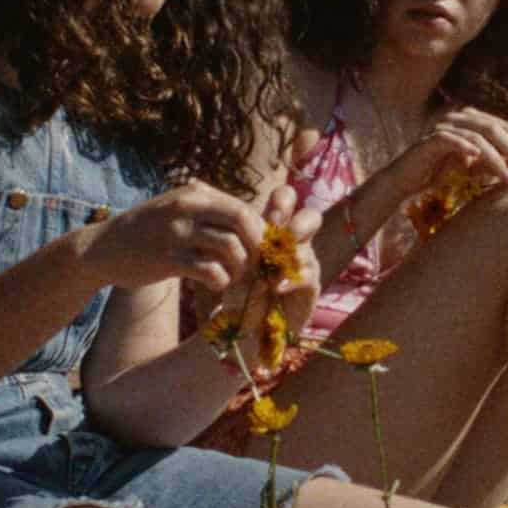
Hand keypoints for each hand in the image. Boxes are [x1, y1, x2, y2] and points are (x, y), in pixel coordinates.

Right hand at [79, 180, 267, 291]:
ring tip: (233, 276)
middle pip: (243, 223)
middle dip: (255, 247)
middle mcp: (187, 209)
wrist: (102, 247)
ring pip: (231, 248)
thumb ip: (208, 207)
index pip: (243, 208)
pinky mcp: (168, 260)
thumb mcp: (175, 206)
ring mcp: (177, 234)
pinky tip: (217, 284)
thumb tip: (251, 219)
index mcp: (194, 194)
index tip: (258, 249)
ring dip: (240, 268)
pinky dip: (221, 281)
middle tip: (252, 264)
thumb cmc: (147, 230)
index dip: (259, 231)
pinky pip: (210, 271)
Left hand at [211, 184, 321, 339]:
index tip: (269, 214)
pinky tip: (275, 286)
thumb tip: (195, 182)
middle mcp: (294, 242)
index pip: (287, 200)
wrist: (246, 324)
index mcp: (276, 227)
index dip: (282, 201)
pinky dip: (290, 280)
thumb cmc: (235, 283)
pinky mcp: (309, 288)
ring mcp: (304, 263)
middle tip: (282, 232)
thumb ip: (218, 223)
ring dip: (288, 255)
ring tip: (271, 267)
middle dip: (298, 223)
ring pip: (307, 248)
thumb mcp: (224, 253)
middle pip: (311, 217)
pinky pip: (308, 276)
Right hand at [389, 106, 507, 195]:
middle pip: (495, 128)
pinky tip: (477, 159)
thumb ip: (494, 162)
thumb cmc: (440, 172)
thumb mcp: (474, 168)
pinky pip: (451, 140)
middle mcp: (460, 119)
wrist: (406, 180)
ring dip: (497, 158)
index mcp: (472, 121)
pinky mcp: (429, 140)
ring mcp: (444, 127)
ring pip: (478, 136)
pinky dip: (465, 148)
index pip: (504, 127)